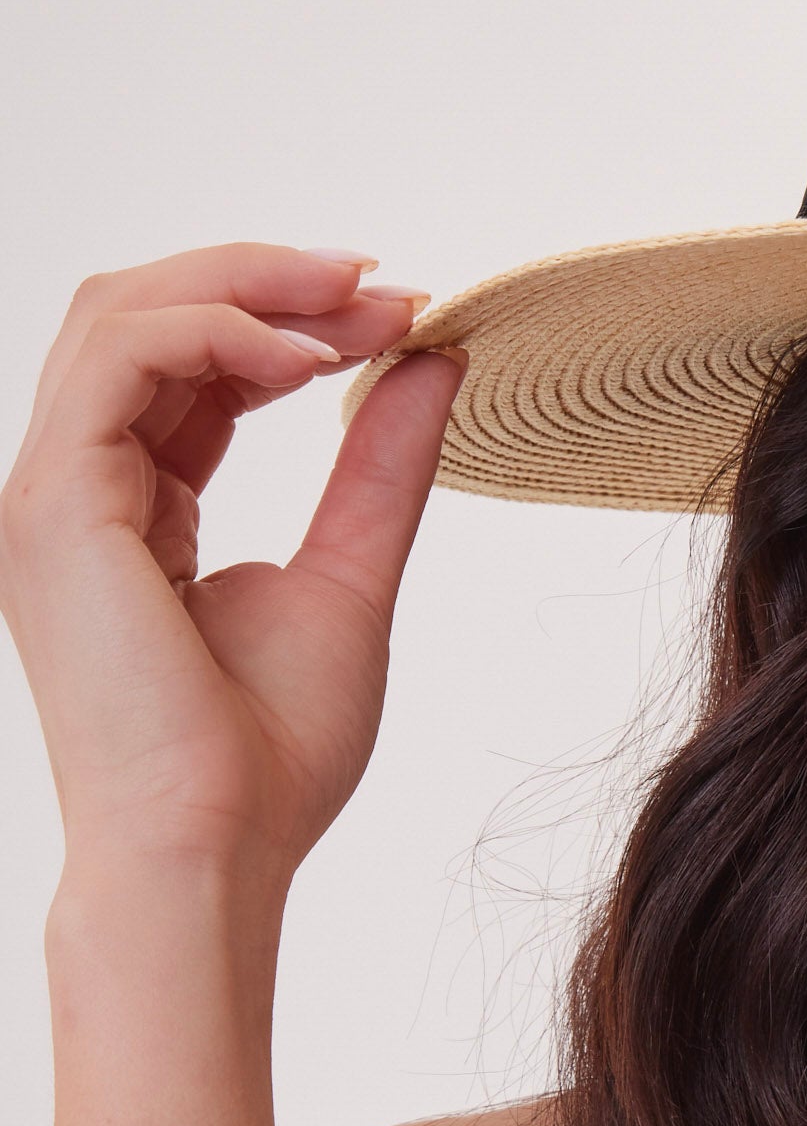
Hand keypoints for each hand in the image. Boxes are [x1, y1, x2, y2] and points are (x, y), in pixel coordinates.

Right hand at [0, 244, 463, 890]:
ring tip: (360, 305)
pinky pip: (121, 357)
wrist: (216, 847)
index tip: (403, 315)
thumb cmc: (266, 758)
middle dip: (268, 278)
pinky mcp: (55, 504)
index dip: (289, 319)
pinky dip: (219, 330)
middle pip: (143, 312)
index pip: (188, 365)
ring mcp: (52, 494)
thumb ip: (381, 468)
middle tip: (386, 285)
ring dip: (249, 285)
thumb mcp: (351, 577)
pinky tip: (308, 359)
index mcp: (130, 507)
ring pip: (120, 312)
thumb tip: (433, 362)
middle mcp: (76, 490)